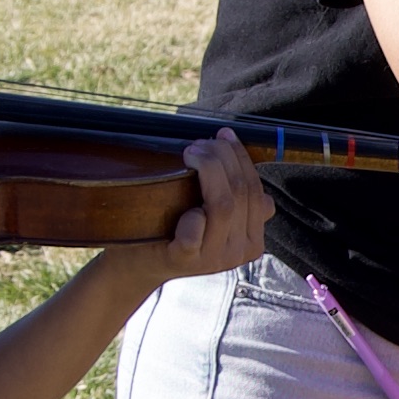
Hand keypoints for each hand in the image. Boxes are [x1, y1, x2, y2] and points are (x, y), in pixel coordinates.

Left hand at [95, 132, 269, 295]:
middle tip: (200, 143)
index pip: (257, 191)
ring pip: (223, 205)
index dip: (241, 158)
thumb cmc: (176, 232)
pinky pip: (195, 228)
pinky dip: (190, 210)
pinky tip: (179, 195)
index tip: (224, 135)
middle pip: (242, 193)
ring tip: (190, 153)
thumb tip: (247, 167)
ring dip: (208, 169)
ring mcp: (215, 259)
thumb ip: (236, 200)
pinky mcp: (187, 260)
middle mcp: (240, 252)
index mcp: (253, 241)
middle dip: (222, 157)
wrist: (141, 263)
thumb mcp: (212, 216)